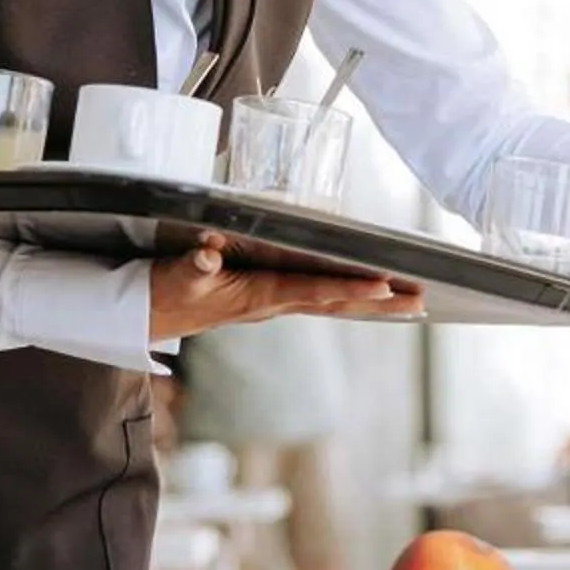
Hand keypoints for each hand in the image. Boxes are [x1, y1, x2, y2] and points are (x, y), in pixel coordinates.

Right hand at [148, 238, 414, 342]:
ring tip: (412, 303)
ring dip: (373, 305)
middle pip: (336, 304)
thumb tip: (211, 254)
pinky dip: (348, 299)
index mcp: (258, 296)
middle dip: (380, 304)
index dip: (349, 289)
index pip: (313, 291)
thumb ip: (193, 266)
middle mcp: (273, 304)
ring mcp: (273, 305)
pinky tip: (370, 298)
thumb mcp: (175, 277)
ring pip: (333, 304)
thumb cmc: (165, 293)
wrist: (149, 316)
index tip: (384, 286)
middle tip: (421, 301)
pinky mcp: (269, 299)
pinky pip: (319, 300)